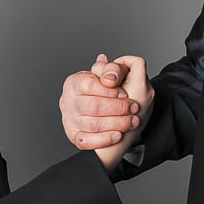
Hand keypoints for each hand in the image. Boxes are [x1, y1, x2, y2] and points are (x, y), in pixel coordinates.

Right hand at [59, 54, 152, 171]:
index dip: (110, 90)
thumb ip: (111, 69)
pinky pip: (86, 141)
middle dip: (118, 108)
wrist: (96, 115)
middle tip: (135, 107)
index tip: (126, 93)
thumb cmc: (103, 92)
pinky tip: (118, 135)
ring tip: (133, 121)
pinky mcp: (75, 137)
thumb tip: (108, 62)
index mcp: (74, 83)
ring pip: (92, 124)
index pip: (89, 84)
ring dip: (117, 123)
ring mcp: (70, 120)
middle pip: (93, 106)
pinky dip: (103, 139)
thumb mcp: (108, 75)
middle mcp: (68, 101)